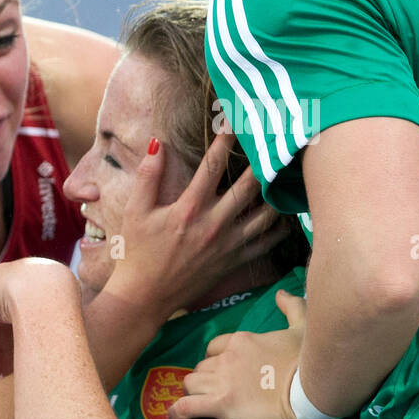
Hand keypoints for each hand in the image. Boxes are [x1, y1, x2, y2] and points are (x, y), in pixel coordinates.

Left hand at [0, 258, 78, 378]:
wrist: (47, 298)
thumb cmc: (65, 310)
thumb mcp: (64, 313)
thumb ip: (53, 320)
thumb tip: (53, 340)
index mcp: (36, 276)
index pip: (23, 308)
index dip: (22, 334)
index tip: (24, 356)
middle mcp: (12, 276)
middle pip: (4, 317)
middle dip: (4, 346)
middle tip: (4, 370)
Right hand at [108, 128, 289, 317]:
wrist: (144, 296)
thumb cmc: (136, 253)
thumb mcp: (135, 212)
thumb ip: (147, 177)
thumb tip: (157, 144)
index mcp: (189, 209)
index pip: (213, 166)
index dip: (226, 140)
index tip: (235, 123)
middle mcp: (214, 224)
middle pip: (250, 186)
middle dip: (261, 160)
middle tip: (271, 143)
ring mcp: (227, 245)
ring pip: (266, 214)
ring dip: (275, 193)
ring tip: (282, 175)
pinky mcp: (233, 261)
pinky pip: (265, 243)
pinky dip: (278, 227)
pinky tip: (284, 215)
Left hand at [167, 289, 311, 418]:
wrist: (314, 390)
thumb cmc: (310, 360)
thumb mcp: (303, 327)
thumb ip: (292, 308)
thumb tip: (281, 294)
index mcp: (242, 341)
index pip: (214, 348)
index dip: (214, 360)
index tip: (222, 372)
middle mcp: (226, 358)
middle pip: (201, 367)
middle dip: (205, 378)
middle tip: (216, 392)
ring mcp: (221, 381)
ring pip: (190, 383)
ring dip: (192, 393)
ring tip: (200, 404)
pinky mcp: (220, 404)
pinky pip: (186, 407)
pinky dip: (177, 413)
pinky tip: (176, 418)